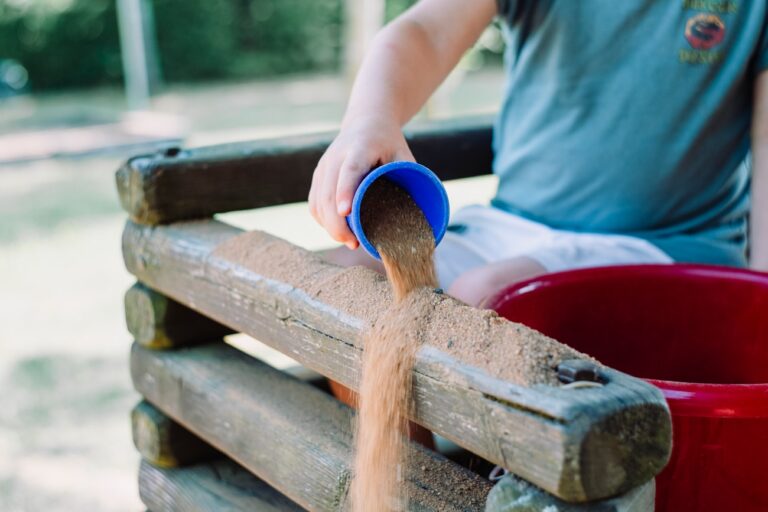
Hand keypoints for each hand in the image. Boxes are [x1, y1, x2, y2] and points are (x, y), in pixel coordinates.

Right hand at [308, 118, 414, 248]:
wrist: (366, 122)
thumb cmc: (388, 142)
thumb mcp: (403, 154)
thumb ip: (409, 178)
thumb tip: (419, 214)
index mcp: (359, 148)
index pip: (349, 171)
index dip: (346, 191)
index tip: (346, 212)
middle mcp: (336, 157)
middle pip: (328, 193)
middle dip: (337, 223)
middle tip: (353, 243)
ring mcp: (323, 166)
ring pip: (318, 201)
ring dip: (329, 225)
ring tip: (348, 241)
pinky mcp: (318, 176)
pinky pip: (314, 202)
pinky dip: (322, 220)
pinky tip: (335, 231)